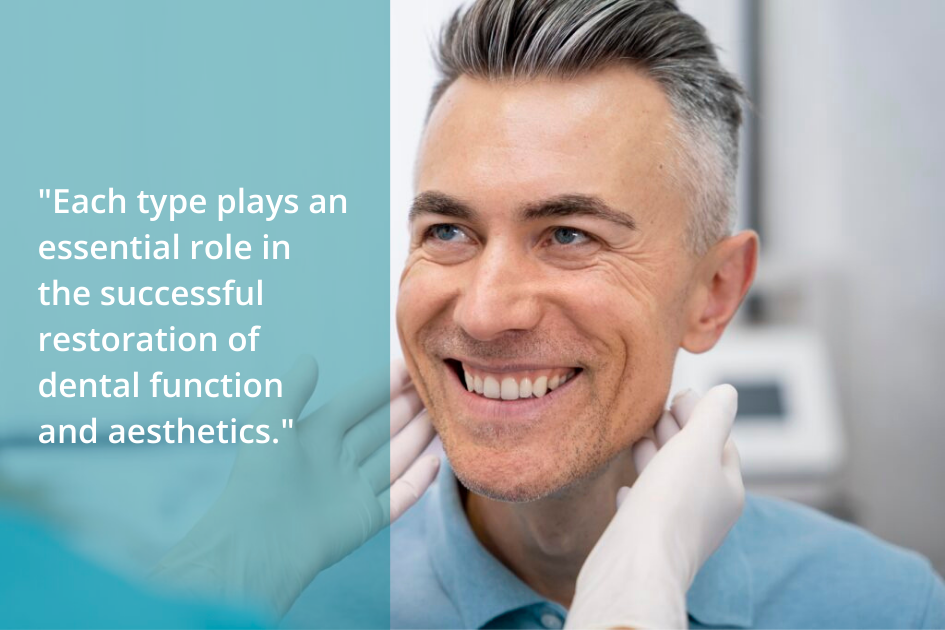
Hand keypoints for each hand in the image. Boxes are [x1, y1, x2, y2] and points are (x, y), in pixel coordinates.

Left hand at [151, 356, 438, 617]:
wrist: (258, 542)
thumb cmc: (258, 478)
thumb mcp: (270, 422)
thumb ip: (292, 389)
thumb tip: (310, 357)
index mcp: (316, 436)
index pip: (357, 403)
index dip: (383, 385)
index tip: (410, 365)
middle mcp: (337, 460)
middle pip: (382, 428)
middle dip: (409, 407)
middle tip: (438, 386)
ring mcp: (353, 490)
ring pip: (396, 457)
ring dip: (419, 437)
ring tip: (446, 416)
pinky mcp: (365, 519)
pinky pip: (399, 496)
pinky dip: (419, 481)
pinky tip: (436, 462)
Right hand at [565, 385, 744, 629]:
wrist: (638, 563)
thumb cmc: (672, 502)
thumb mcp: (698, 445)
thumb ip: (713, 415)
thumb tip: (728, 393)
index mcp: (728, 491)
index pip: (722, 444)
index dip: (702, 415)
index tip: (679, 393)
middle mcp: (707, 513)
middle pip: (694, 462)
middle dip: (677, 432)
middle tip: (658, 407)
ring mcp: (675, 529)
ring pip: (667, 484)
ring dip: (655, 456)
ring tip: (638, 435)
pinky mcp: (645, 542)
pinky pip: (643, 512)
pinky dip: (637, 493)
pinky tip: (625, 488)